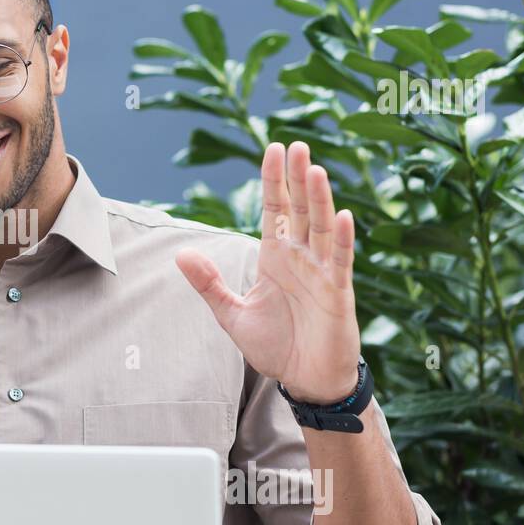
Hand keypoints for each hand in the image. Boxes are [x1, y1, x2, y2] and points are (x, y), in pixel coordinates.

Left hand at [176, 141, 361, 403]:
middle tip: (294, 144)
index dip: (273, 180)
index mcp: (275, 258)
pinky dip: (341, 239)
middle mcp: (300, 258)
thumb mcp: (232, 314)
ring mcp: (321, 273)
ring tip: (312, 168)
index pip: (275, 210)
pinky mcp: (338, 294)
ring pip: (320, 229)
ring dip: (317, 199)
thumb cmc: (276, 346)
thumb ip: (209, 283)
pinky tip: (342, 214)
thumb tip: (181, 253)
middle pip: (298, 210)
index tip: (272, 148)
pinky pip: (340, 262)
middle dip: (296, 178)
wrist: (304, 380)